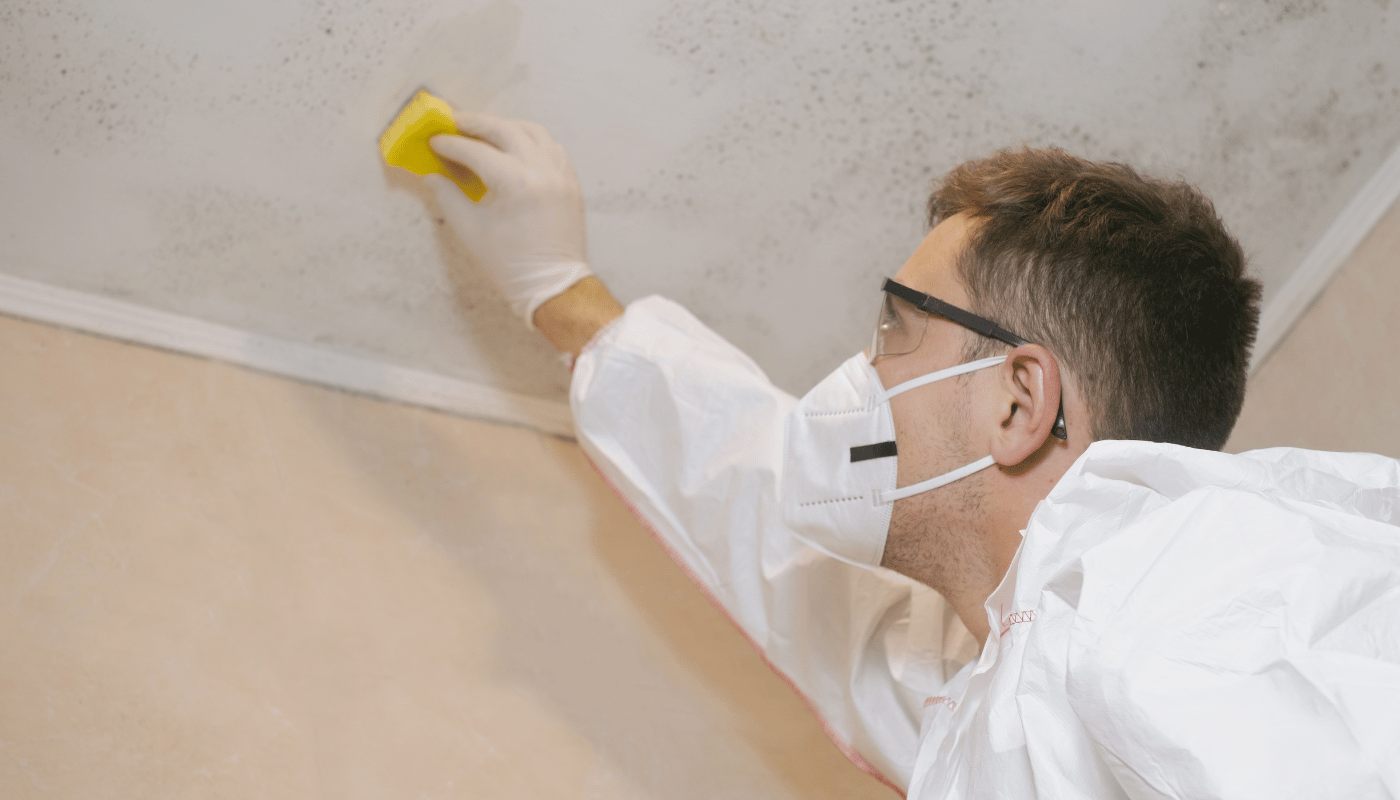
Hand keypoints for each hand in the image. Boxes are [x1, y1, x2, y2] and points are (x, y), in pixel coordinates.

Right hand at [425, 113, 592, 328]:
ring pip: (532, 132)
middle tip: (454, 122)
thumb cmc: (510, 263)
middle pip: (505, 130)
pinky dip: (531, 140)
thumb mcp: (471, 230)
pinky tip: (515, 146)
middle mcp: (542, 170)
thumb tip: (431, 175)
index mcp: (517, 183)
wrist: (553, 285)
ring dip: (506, 127)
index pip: (476, 151)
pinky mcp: (571, 181)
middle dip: (476, 123)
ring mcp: (561, 174)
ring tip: (483, 130)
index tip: (434, 140)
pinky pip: (551, 147)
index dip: (451, 144)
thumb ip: (448, 196)